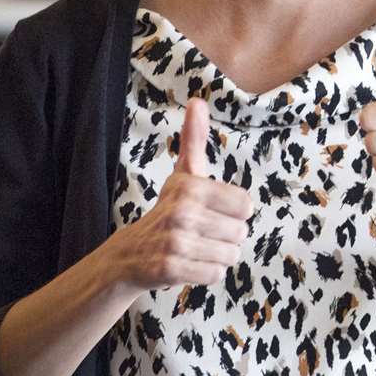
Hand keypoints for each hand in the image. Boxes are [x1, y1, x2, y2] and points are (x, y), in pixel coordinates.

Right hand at [107, 97, 253, 290]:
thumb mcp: (183, 174)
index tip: (212, 212)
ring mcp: (175, 242)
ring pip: (231, 255)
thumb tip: (197, 101)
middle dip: (226, 237)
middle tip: (201, 234)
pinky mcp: (171, 268)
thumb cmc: (168, 210)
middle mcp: (182, 212)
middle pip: (240, 232)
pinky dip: (207, 273)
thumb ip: (194, 139)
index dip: (233, 213)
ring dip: (217, 256)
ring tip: (196, 249)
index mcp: (190, 186)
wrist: (129, 254)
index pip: (246, 205)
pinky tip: (189, 264)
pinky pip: (215, 274)